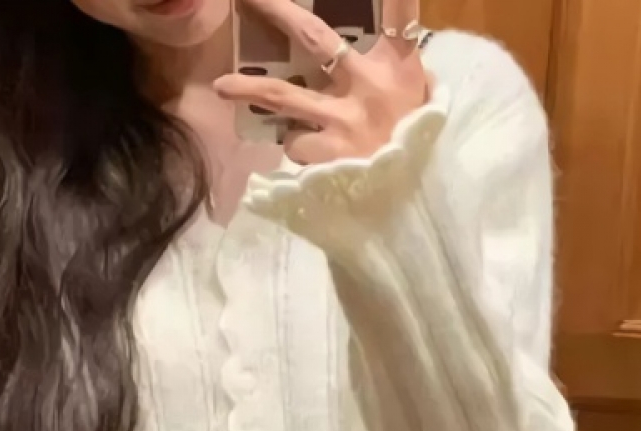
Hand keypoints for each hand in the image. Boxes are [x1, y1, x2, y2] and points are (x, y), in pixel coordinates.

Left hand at [215, 0, 428, 164]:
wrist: (413, 202)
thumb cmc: (415, 144)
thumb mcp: (420, 99)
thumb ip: (399, 70)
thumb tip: (396, 39)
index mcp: (398, 67)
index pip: (399, 13)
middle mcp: (367, 85)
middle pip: (316, 38)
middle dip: (278, 12)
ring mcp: (341, 121)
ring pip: (284, 95)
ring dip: (249, 88)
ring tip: (221, 86)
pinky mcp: (324, 155)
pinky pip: (295, 142)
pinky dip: (297, 145)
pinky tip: (311, 154)